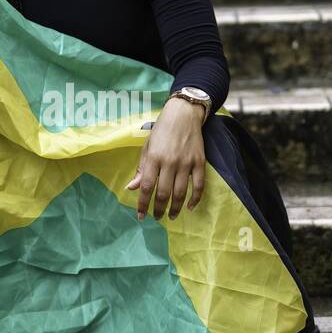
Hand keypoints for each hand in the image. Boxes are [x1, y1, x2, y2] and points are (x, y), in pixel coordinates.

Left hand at [125, 96, 205, 220]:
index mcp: (154, 158)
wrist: (184, 114)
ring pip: (180, 192)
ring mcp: (186, 163)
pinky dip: (195, 198)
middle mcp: (169, 162)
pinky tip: (190, 207)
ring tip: (172, 216)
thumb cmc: (162, 130)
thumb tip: (132, 188)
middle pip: (163, 193)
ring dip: (176, 208)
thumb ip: (142, 169)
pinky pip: (198, 185)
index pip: (146, 187)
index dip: (143, 204)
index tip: (141, 216)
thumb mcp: (147, 147)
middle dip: (158, 209)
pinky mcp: (199, 162)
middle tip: (157, 218)